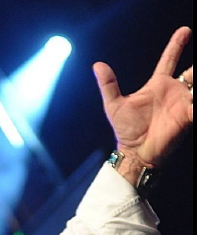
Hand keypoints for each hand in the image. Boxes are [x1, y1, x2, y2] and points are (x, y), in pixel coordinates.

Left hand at [93, 27, 192, 168]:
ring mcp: (182, 104)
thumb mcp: (114, 106)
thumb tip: (97, 65)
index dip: (177, 45)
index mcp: (158, 85)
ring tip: (191, 87)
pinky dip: (194, 103)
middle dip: (195, 67)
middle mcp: (172, 91)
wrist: (135, 153)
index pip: (169, 59)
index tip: (185, 31)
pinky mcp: (187, 117)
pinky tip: (190, 103)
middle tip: (192, 71)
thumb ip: (108, 85)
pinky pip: (195, 106)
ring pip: (195, 86)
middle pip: (191, 70)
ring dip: (196, 82)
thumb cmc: (126, 131)